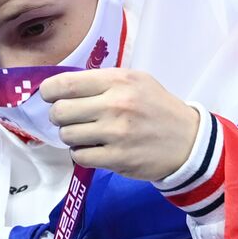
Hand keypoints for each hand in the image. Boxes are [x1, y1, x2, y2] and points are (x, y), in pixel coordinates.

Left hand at [40, 67, 198, 180]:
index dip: (48, 92)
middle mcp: (116, 104)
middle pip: (60, 112)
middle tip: (70, 119)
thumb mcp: (137, 81)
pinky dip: (82, 154)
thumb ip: (103, 81)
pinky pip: (80, 156)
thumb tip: (62, 88)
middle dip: (59, 117)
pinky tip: (95, 149)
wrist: (189, 142)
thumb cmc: (159, 109)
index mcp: (119, 80)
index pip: (65, 84)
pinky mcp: (118, 158)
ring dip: (72, 137)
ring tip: (87, 135)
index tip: (49, 97)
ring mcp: (116, 133)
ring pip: (67, 135)